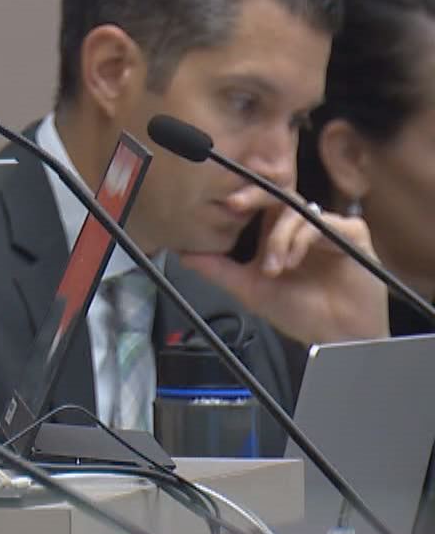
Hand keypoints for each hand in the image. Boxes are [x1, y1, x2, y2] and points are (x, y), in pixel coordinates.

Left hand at [181, 206, 387, 347]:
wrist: (337, 338)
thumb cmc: (299, 313)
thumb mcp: (249, 290)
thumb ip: (218, 270)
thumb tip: (183, 254)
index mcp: (277, 236)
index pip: (259, 205)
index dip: (242, 198)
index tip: (222, 203)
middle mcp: (302, 228)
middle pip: (279, 195)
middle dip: (254, 198)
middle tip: (234, 205)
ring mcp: (327, 229)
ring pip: (297, 211)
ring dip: (277, 238)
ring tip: (273, 269)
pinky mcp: (351, 234)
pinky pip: (324, 223)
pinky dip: (301, 239)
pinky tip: (292, 262)